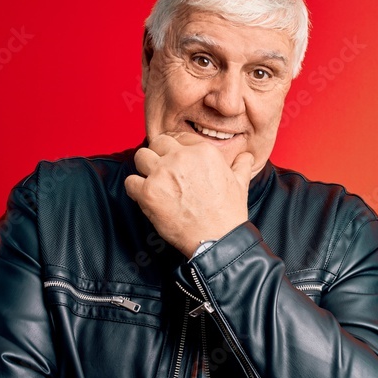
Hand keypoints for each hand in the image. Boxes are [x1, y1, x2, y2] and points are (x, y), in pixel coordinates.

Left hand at [123, 132, 252, 256]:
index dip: (174, 150)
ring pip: (140, 157)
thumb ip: (241, 165)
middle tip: (163, 173)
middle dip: (158, 156)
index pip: (178, 138)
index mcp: (202, 151)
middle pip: (157, 143)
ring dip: (144, 169)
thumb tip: (246, 157)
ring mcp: (163, 174)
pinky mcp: (149, 193)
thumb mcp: (241, 183)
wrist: (218, 239)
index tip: (174, 162)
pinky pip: (130, 182)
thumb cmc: (228, 213)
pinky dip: (135, 190)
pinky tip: (146, 198)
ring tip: (153, 183)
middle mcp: (181, 157)